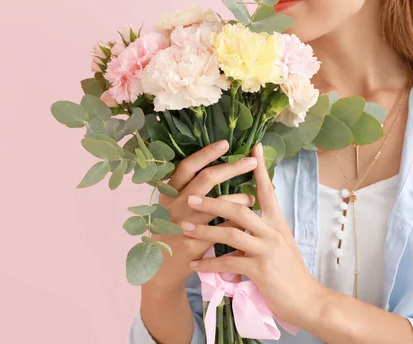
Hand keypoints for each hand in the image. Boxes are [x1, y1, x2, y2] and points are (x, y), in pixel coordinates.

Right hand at [145, 139, 258, 290]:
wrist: (160, 270)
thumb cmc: (171, 231)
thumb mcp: (171, 206)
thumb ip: (187, 190)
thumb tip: (216, 167)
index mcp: (168, 192)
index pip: (187, 166)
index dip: (206, 154)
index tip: (225, 143)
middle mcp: (174, 205)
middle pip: (206, 179)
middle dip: (231, 168)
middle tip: (251, 160)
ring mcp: (184, 224)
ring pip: (219, 204)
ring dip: (240, 198)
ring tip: (251, 197)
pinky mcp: (195, 243)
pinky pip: (224, 228)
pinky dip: (237, 221)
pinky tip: (247, 221)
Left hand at [180, 143, 325, 329]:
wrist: (307, 300)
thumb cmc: (290, 271)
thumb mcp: (280, 243)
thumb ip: (263, 227)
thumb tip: (245, 213)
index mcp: (277, 222)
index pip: (267, 190)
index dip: (260, 169)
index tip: (253, 146)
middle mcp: (273, 231)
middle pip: (239, 208)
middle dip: (212, 201)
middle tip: (189, 196)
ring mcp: (267, 250)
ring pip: (231, 233)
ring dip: (204, 230)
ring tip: (183, 228)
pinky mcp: (261, 270)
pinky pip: (229, 263)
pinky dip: (209, 264)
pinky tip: (194, 264)